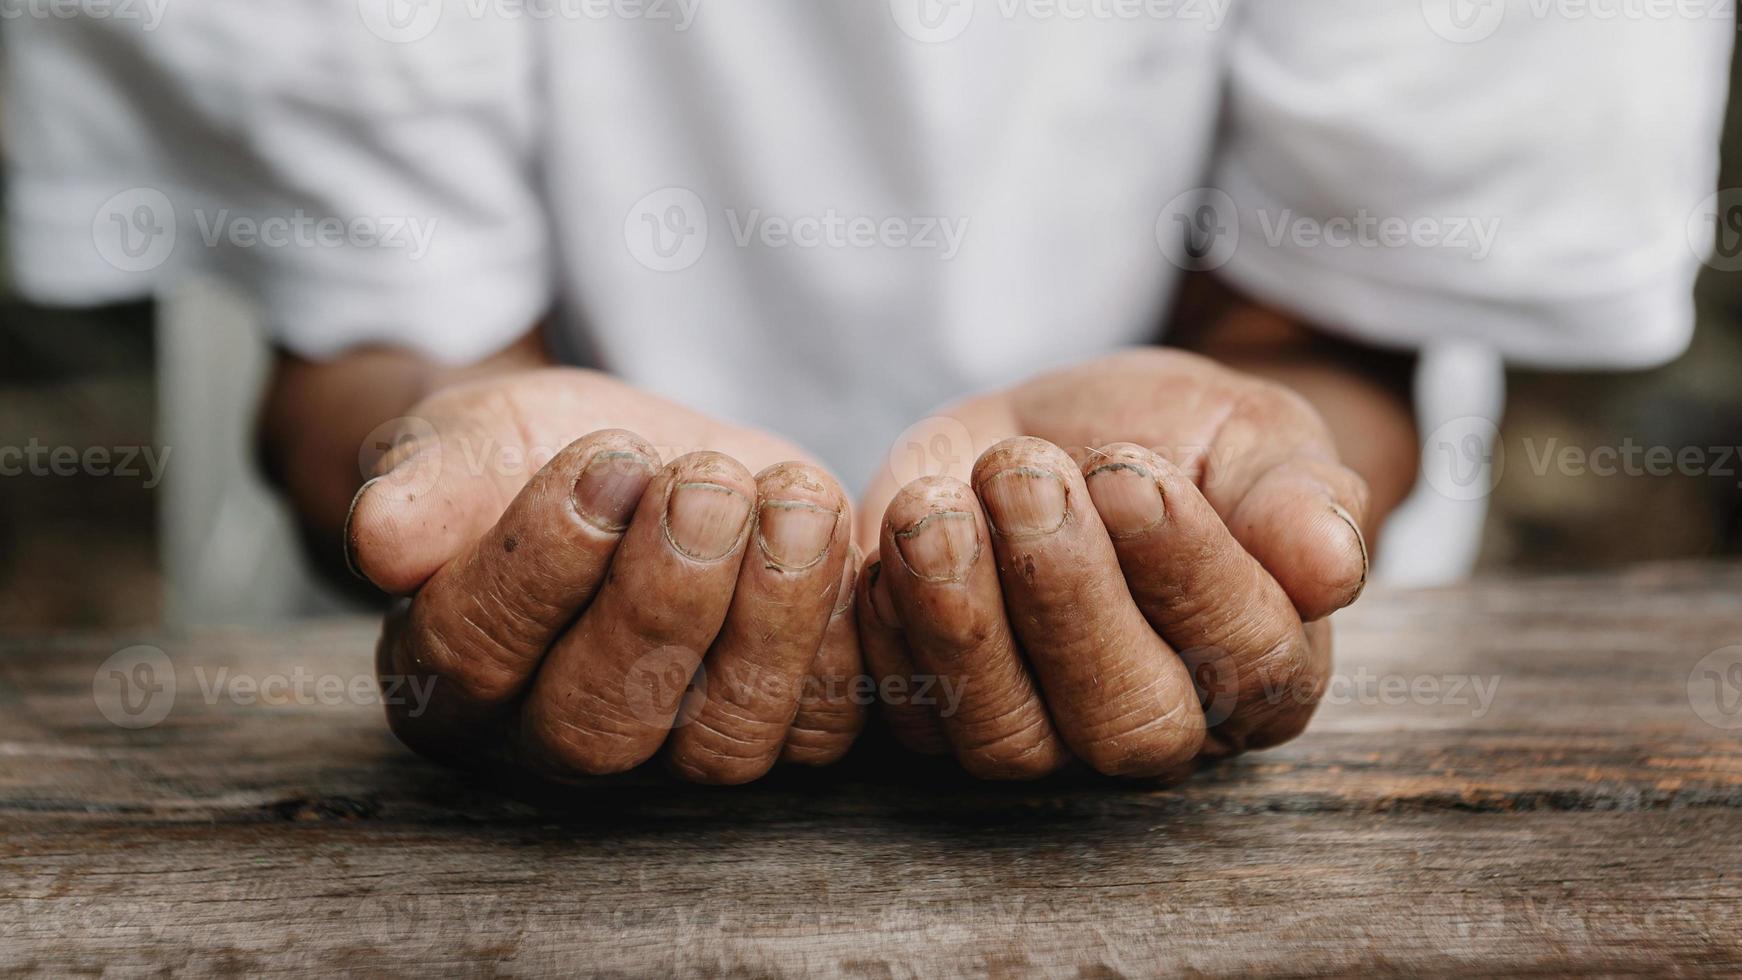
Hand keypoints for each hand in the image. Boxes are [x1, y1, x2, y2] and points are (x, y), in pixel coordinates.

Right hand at [350, 368, 864, 783]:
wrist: (633, 462)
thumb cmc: (527, 458)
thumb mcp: (467, 442)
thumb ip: (427, 485)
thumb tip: (378, 537)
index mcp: (450, 677)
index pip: (476, 658)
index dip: (544, 566)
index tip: (605, 464)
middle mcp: (555, 740)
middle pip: (600, 726)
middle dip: (661, 601)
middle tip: (700, 485)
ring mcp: (674, 748)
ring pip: (723, 741)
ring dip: (768, 615)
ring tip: (783, 498)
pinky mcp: (778, 725)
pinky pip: (824, 725)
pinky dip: (842, 633)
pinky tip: (826, 530)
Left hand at [854, 349, 1368, 777]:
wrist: (1070, 426)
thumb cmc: (1180, 439)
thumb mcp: (1254, 436)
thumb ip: (1298, 498)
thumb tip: (1335, 566)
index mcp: (1266, 667)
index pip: (1247, 662)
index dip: (1187, 574)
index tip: (1134, 473)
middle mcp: (1164, 727)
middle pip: (1127, 726)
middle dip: (1068, 596)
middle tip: (1025, 475)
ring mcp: (1049, 736)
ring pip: (1008, 738)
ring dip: (962, 620)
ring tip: (937, 506)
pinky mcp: (946, 717)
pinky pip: (907, 714)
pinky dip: (887, 630)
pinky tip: (891, 537)